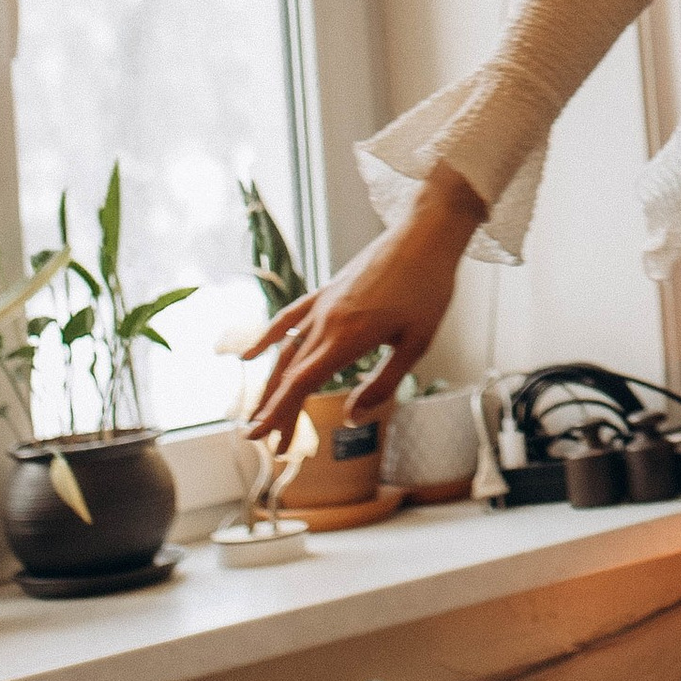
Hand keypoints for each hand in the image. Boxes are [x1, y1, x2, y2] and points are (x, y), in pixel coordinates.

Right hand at [242, 170, 483, 444]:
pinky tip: (251, 354)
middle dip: (276, 411)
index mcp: (348, 337)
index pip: (301, 384)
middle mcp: (327, 321)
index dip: (278, 414)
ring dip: (272, 384)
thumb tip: (351, 417)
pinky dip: (269, 336)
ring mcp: (324, 304)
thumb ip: (382, 384)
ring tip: (260, 413)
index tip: (259, 440)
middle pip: (291, 373)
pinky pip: (290, 317)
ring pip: (287, 350)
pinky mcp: (327, 291)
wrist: (426, 234)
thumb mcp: (415, 344)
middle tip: (269, 446)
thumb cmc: (429, 289)